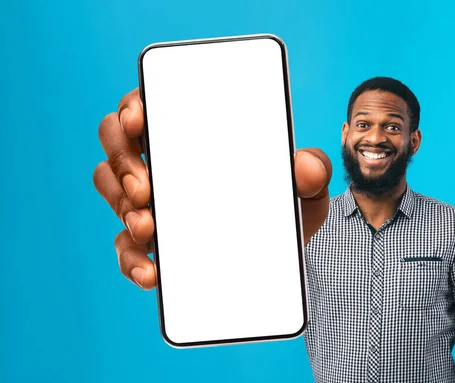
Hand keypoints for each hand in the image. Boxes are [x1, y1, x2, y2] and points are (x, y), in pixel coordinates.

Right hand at [93, 88, 331, 289]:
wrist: (281, 258)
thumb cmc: (285, 207)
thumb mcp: (307, 188)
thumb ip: (314, 170)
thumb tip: (305, 165)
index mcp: (194, 134)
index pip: (151, 105)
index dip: (134, 106)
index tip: (138, 119)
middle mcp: (165, 161)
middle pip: (118, 145)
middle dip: (123, 162)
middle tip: (146, 186)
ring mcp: (152, 202)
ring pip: (112, 190)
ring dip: (121, 207)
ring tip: (149, 226)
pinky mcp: (151, 243)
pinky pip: (125, 247)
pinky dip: (131, 260)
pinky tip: (152, 272)